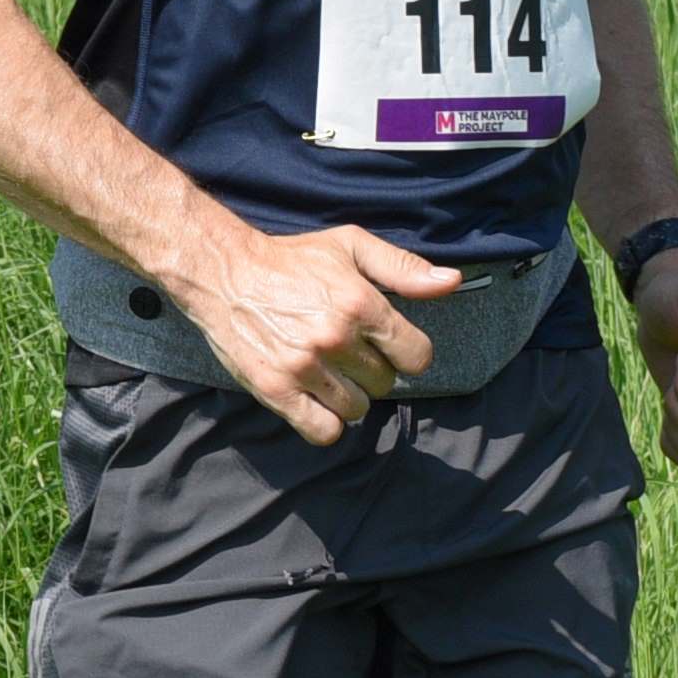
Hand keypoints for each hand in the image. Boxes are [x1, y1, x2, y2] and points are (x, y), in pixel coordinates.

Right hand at [165, 222, 462, 447]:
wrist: (223, 272)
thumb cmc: (292, 258)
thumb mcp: (350, 246)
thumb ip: (404, 268)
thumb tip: (453, 282)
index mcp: (360, 303)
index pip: (417, 356)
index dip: (406, 352)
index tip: (386, 344)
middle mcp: (335, 337)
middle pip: (385, 384)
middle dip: (371, 370)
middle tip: (346, 351)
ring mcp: (304, 367)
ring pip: (356, 410)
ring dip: (347, 396)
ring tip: (327, 372)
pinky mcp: (275, 389)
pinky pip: (323, 431)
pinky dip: (324, 422)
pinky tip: (315, 399)